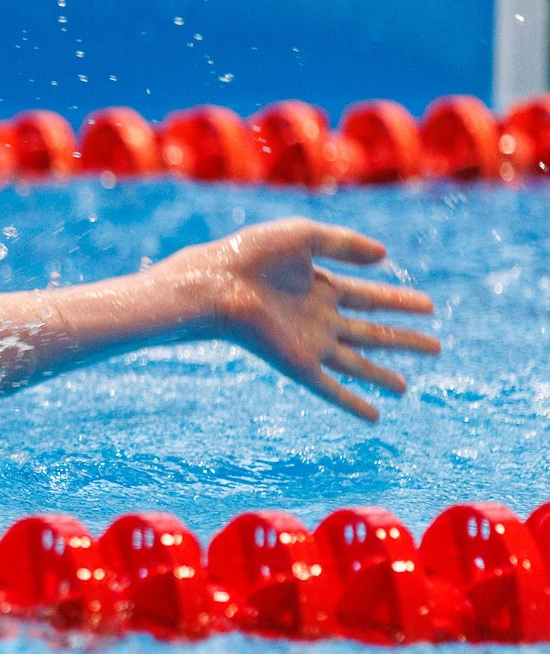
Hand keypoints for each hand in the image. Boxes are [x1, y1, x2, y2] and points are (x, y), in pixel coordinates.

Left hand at [185, 219, 439, 421]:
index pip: (368, 297)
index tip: (430, 307)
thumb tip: (385, 257)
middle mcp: (318, 318)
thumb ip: (345, 244)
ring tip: (405, 388)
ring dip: (382, 375)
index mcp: (319, 287)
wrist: (217, 283)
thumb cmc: (252, 254)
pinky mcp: (298, 364)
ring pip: (357, 363)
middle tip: (436, 347)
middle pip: (370, 332)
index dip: (399, 302)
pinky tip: (375, 418)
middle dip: (404, 340)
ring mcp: (309, 343)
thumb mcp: (305, 236)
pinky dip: (353, 403)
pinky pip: (331, 389)